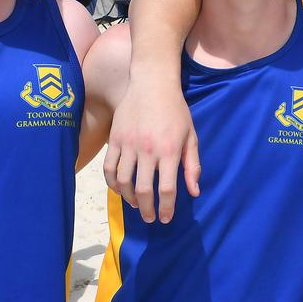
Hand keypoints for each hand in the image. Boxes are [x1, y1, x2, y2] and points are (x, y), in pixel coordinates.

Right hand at [103, 81, 200, 222]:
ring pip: (123, 182)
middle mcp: (148, 150)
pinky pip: (109, 168)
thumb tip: (194, 192)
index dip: (167, 208)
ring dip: (129, 199)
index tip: (166, 218)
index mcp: (170, 150)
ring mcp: (129, 144)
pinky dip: (112, 183)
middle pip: (144, 190)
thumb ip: (192, 165)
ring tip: (136, 205)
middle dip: (147, 210)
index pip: (168, 188)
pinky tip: (120, 190)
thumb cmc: (176, 111)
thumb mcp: (191, 136)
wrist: (153, 83)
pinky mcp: (115, 139)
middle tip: (150, 218)